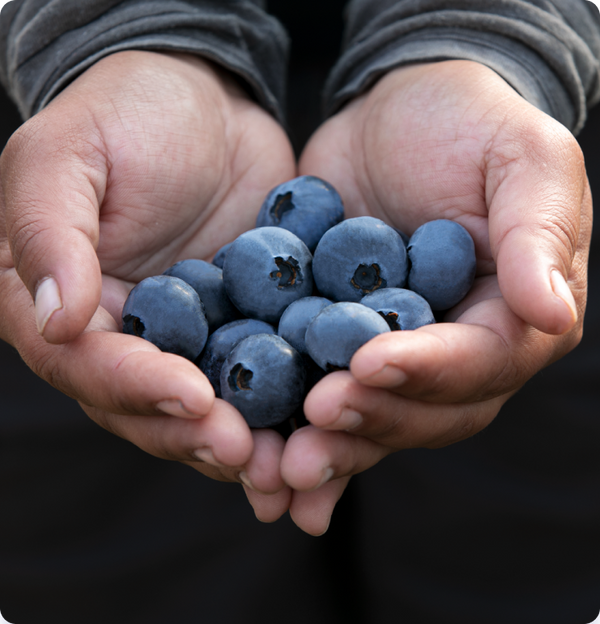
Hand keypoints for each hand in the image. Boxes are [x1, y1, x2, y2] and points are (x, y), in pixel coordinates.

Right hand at [0, 50, 296, 515]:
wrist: (204, 103)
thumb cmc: (124, 113)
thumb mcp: (68, 155)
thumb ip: (50, 235)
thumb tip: (55, 320)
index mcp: (66, 306)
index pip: (91, 364)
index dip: (138, 386)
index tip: (193, 398)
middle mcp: (126, 338)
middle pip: (152, 407)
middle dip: (200, 434)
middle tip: (249, 455)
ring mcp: (190, 340)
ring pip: (213, 408)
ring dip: (250, 444)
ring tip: (293, 469)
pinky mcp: (246, 329)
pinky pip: (266, 376)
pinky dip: (291, 409)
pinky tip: (328, 431)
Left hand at [280, 60, 591, 533]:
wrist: (396, 118)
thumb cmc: (470, 125)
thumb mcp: (522, 156)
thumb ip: (536, 232)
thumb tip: (551, 313)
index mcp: (513, 317)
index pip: (480, 361)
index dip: (428, 369)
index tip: (368, 362)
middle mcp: (459, 353)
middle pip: (426, 411)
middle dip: (372, 419)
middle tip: (316, 419)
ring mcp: (398, 356)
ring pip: (373, 419)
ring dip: (330, 446)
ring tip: (279, 466)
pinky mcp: (342, 347)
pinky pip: (323, 396)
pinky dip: (294, 432)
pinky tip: (260, 460)